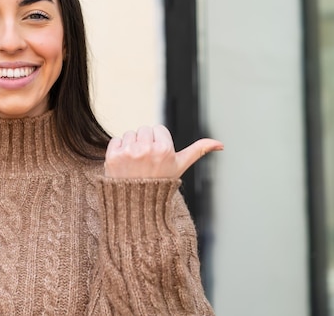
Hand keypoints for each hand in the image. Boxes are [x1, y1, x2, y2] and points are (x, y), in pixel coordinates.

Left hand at [104, 125, 222, 178]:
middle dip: (145, 143)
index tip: (158, 158)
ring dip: (131, 146)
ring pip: (129, 134)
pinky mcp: (113, 156)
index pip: (158, 129)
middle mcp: (146, 149)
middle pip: (144, 130)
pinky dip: (118, 150)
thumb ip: (198, 151)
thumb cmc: (161, 184)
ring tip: (135, 164)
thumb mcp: (180, 166)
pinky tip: (124, 164)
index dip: (158, 143)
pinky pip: (115, 140)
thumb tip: (221, 144)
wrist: (136, 204)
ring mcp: (128, 153)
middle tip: (146, 162)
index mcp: (164, 148)